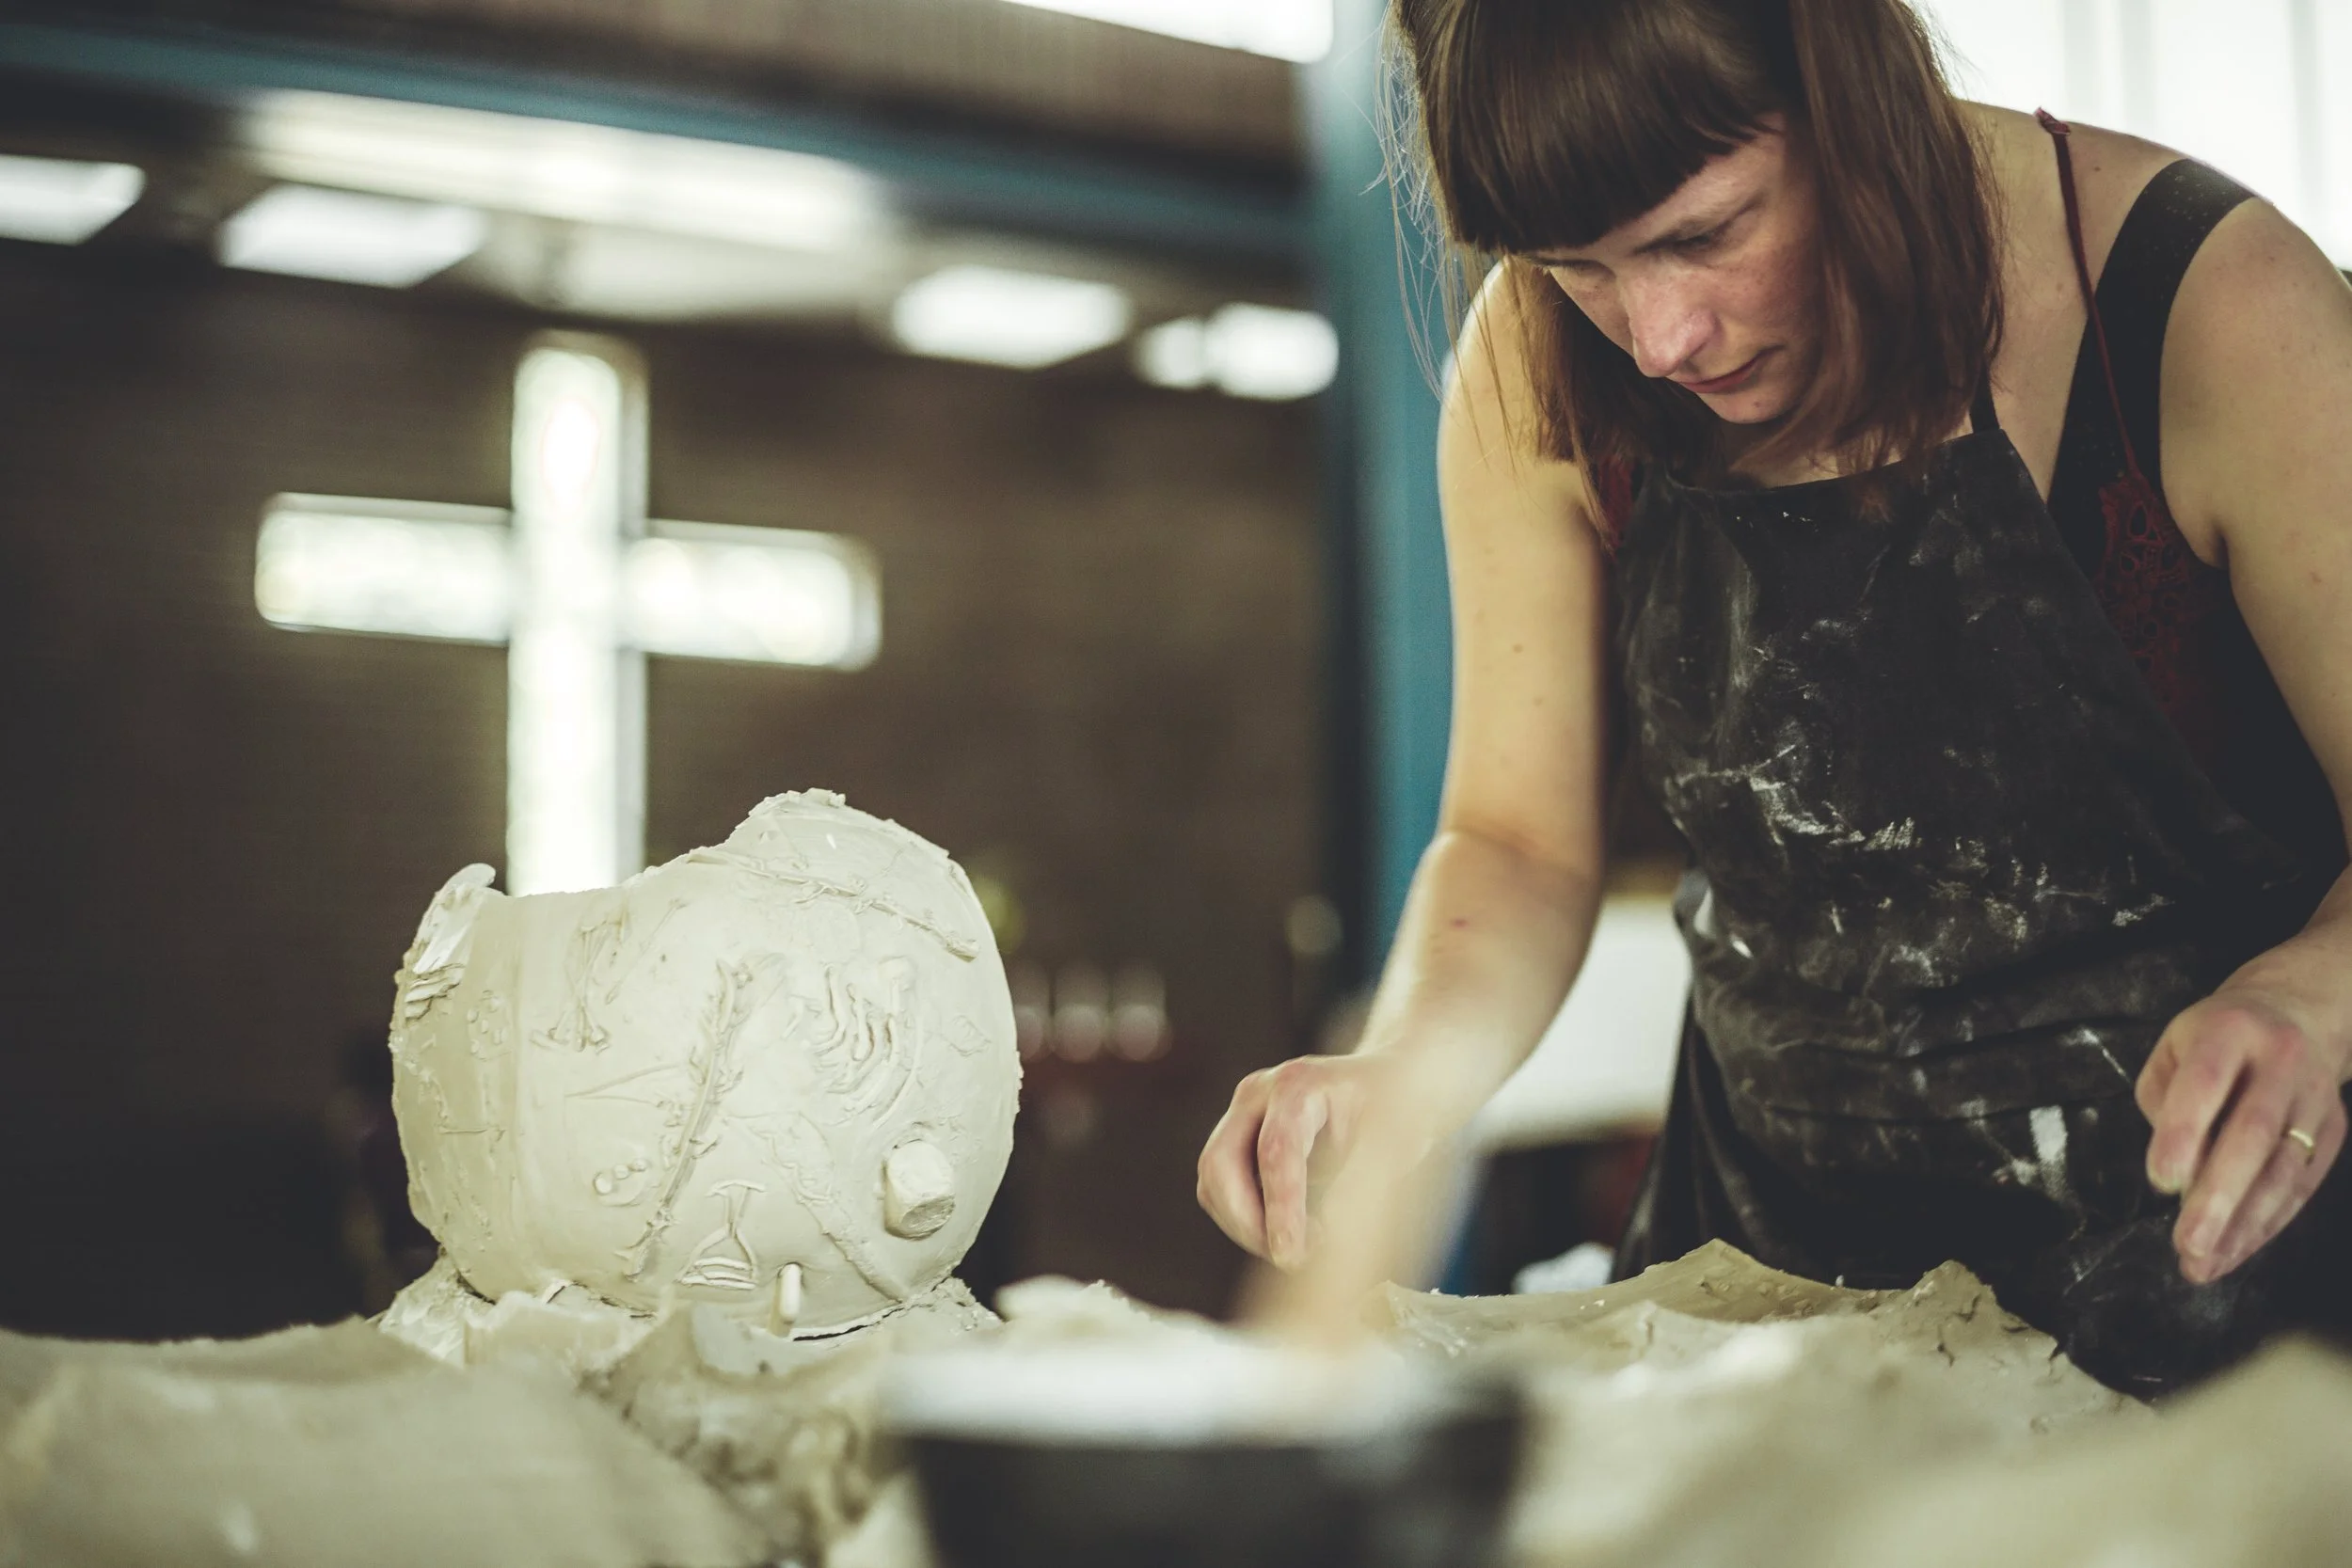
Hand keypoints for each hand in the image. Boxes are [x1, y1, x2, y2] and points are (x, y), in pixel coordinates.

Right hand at [1196, 1054, 1392, 1269]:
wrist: (1390, 1082)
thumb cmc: (1396, 1109)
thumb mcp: (1393, 1144)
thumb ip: (1357, 1187)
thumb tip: (1323, 1236)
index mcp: (1298, 1086)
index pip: (1275, 1152)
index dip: (1280, 1209)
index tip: (1292, 1255)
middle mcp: (1258, 1095)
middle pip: (1222, 1165)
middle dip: (1248, 1223)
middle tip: (1293, 1259)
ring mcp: (1242, 1115)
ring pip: (1214, 1183)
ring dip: (1245, 1226)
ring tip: (1298, 1248)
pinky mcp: (1237, 1138)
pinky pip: (1221, 1189)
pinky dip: (1244, 1219)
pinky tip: (1285, 1231)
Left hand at [2137, 989, 2349, 1283]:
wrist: (2299, 1010)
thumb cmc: (2215, 1037)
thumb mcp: (2175, 1048)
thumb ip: (2164, 1102)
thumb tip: (2175, 1174)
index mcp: (2228, 1030)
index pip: (2206, 1083)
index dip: (2184, 1133)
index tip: (2161, 1182)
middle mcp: (2280, 1062)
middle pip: (2252, 1134)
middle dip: (2218, 1196)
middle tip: (2187, 1244)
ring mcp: (2314, 1098)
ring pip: (2282, 1169)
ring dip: (2244, 1225)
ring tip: (2203, 1263)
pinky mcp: (2333, 1130)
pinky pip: (2299, 1185)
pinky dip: (2266, 1223)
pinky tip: (2234, 1252)